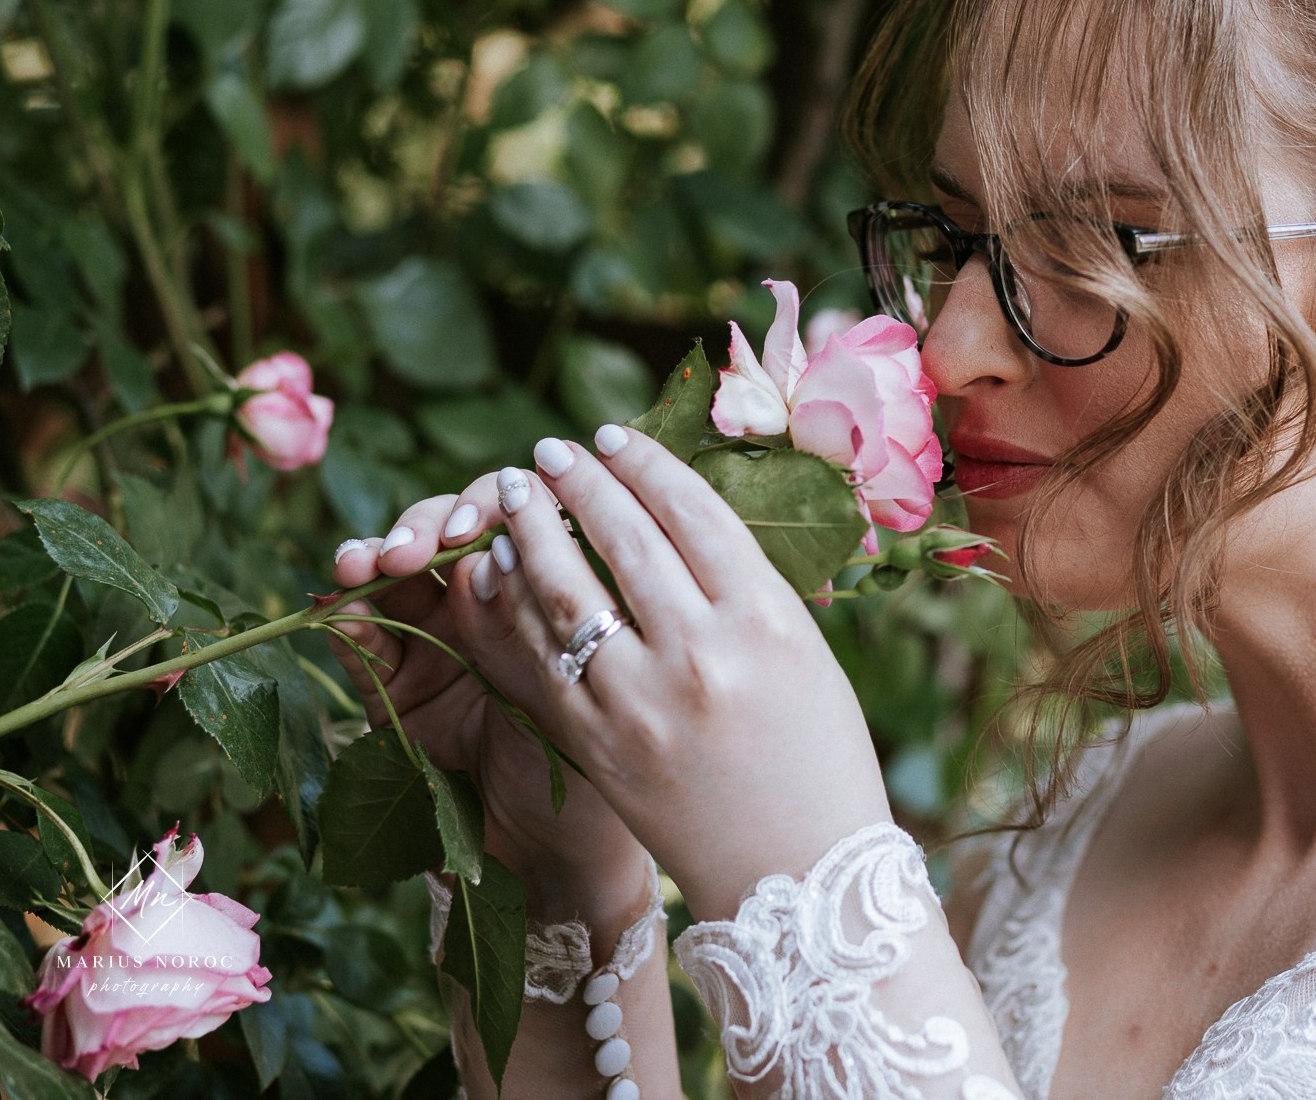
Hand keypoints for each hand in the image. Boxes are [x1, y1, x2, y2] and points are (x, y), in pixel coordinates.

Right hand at [328, 477, 648, 917]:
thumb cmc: (597, 765)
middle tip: (424, 545)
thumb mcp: (578, 685)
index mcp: (548, 591)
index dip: (498, 504)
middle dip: (429, 524)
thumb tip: (500, 549)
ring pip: (397, 574)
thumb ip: (538, 621)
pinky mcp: (390, 687)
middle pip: (448, 531)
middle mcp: (490, 605)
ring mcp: (437, 641)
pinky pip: (363, 641)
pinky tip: (341, 603)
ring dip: (378, 554)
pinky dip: (348, 617)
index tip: (489, 517)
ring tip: (370, 563)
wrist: (556, 856)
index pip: (516, 517)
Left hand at [454, 426, 892, 922]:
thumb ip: (748, 591)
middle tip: (550, 452)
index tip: (613, 437)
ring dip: (531, 532)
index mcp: (767, 621)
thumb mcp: (807, 657)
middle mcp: (703, 653)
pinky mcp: (595, 746)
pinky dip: (511, 608)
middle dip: (579, 484)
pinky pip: (538, 660)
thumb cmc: (818, 760)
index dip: (644, 466)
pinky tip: (496, 573)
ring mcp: (641, 702)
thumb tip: (683, 517)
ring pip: (567, 592)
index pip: (692, 514)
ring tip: (513, 494)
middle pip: (624, 540)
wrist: (795, 878)